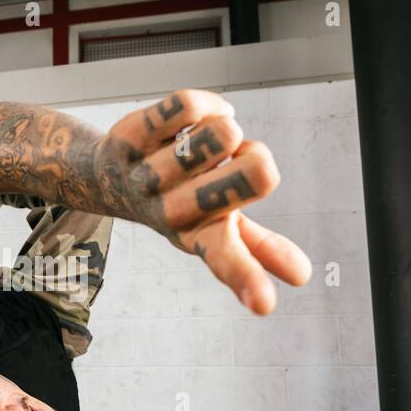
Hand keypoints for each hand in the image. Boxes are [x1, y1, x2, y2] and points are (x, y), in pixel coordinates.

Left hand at [95, 89, 310, 313]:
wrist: (106, 177)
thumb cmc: (177, 201)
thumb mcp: (215, 227)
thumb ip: (258, 249)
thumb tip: (303, 276)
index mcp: (200, 236)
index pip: (227, 259)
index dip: (248, 279)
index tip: (266, 305)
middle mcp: (171, 212)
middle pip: (252, 174)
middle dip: (257, 157)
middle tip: (233, 161)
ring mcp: (147, 174)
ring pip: (224, 134)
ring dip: (223, 130)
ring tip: (201, 144)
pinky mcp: (130, 138)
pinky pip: (190, 106)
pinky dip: (205, 105)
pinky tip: (191, 118)